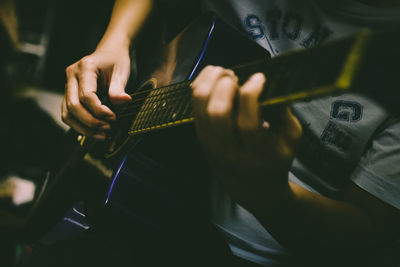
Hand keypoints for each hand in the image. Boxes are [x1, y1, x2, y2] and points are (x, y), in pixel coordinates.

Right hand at [62, 48, 131, 138]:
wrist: (110, 52)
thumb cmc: (116, 61)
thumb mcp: (121, 72)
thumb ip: (119, 88)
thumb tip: (123, 101)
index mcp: (85, 67)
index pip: (87, 95)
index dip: (99, 111)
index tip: (114, 117)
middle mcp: (71, 76)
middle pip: (74, 106)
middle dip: (91, 122)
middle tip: (108, 128)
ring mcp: (68, 85)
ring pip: (67, 113)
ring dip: (84, 128)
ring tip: (102, 135)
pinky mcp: (69, 94)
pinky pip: (68, 114)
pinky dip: (80, 125)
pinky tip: (94, 131)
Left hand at [191, 66, 301, 208]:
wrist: (253, 188)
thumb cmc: (275, 159)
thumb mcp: (290, 139)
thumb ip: (284, 112)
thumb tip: (270, 84)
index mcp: (257, 153)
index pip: (247, 123)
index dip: (251, 95)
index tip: (258, 77)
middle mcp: (230, 150)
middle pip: (218, 113)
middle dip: (225, 86)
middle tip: (235, 76)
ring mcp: (211, 145)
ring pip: (201, 108)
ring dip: (209, 83)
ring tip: (224, 73)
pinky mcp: (201, 139)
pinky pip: (194, 109)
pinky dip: (200, 88)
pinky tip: (212, 78)